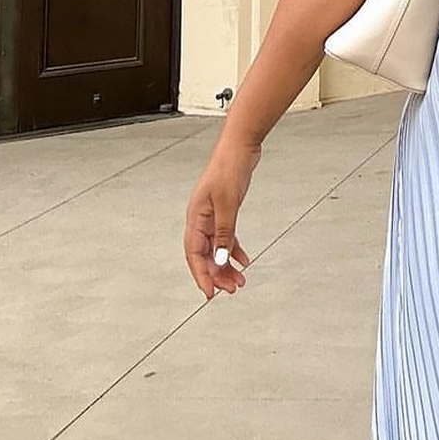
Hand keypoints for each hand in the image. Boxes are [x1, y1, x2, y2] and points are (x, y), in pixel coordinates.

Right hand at [183, 139, 259, 299]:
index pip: (194, 254)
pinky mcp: (225, 210)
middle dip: (217, 273)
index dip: (201, 275)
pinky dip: (234, 249)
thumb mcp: (228, 204)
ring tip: (240, 280)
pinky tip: (244, 260)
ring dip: (227, 264)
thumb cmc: (229, 169)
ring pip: (216, 247)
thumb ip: (224, 233)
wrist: (240, 147)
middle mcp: (200, 218)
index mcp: (195, 217)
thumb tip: (220, 259)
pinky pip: (226, 236)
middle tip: (231, 289)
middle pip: (205, 254)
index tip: (210, 293)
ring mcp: (212, 214)